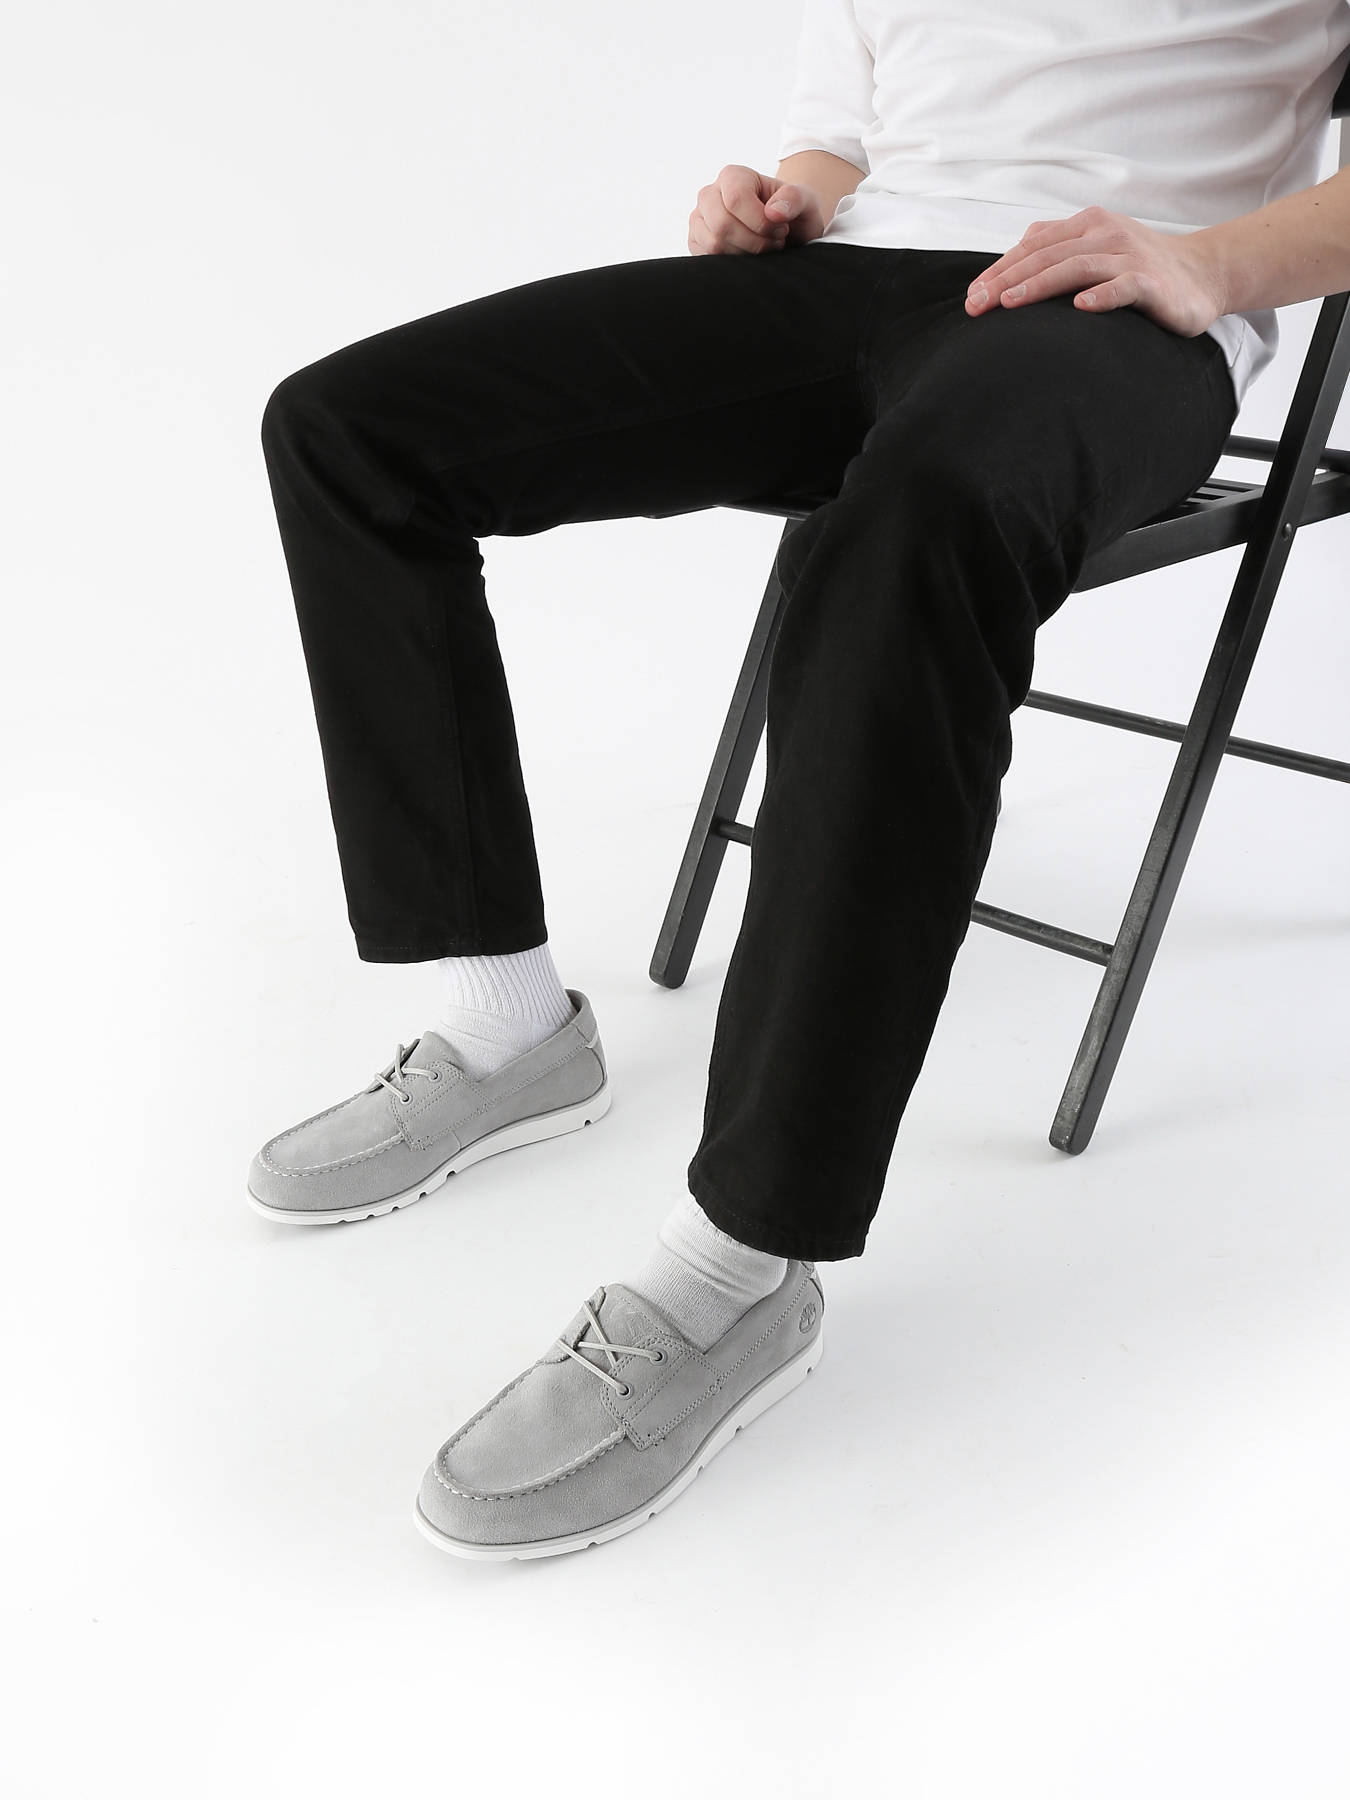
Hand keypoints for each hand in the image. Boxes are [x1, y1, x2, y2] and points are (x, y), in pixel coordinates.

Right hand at [688, 166, 823, 254]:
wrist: (784, 230)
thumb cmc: (792, 213)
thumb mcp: (805, 200)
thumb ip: (795, 199)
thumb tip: (773, 212)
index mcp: (732, 176)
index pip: (736, 200)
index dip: (761, 223)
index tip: (781, 229)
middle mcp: (709, 195)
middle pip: (722, 225)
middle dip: (755, 242)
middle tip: (774, 241)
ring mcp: (699, 220)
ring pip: (714, 245)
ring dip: (745, 255)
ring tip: (763, 248)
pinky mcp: (696, 243)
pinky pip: (707, 259)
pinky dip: (732, 265)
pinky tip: (748, 256)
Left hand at [962, 205, 1228, 337]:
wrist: (1202, 274)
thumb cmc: (1139, 266)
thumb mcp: (1095, 249)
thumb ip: (1057, 248)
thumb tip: (1012, 257)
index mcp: (1087, 225)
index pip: (1033, 246)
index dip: (999, 270)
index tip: (971, 298)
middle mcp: (1106, 234)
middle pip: (1047, 255)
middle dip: (1007, 280)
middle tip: (977, 305)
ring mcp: (1130, 256)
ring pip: (1077, 266)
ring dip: (1041, 284)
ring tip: (1010, 303)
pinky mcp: (1152, 282)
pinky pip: (1124, 286)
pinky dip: (1102, 296)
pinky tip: (1080, 307)